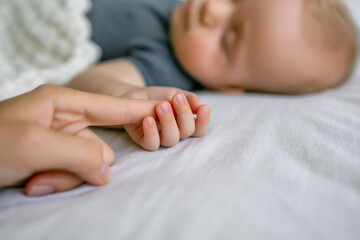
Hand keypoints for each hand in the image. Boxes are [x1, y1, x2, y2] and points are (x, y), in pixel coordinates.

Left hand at [0, 84, 159, 194]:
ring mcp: (58, 139)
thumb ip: (82, 153)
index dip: (143, 111)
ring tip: (33, 181)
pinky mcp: (52, 156)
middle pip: (98, 146)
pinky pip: (71, 173)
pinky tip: (32, 183)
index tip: (170, 111)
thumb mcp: (35, 144)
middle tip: (44, 176)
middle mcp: (64, 119)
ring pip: (85, 164)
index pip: (115, 106)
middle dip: (78, 166)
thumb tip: (107, 170)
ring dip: (63, 178)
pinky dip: (55, 183)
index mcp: (63, 102)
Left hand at [123, 87, 210, 149]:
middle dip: (184, 114)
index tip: (203, 107)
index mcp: (185, 123)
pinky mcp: (144, 140)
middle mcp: (175, 133)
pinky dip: (151, 132)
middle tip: (177, 98)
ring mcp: (160, 138)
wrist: (132, 96)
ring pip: (171, 139)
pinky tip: (148, 119)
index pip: (199, 128)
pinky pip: (151, 144)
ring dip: (168, 122)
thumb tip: (198, 105)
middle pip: (187, 131)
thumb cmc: (156, 96)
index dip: (204, 121)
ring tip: (161, 106)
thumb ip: (187, 98)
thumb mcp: (173, 92)